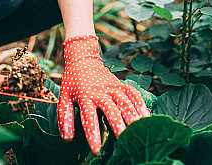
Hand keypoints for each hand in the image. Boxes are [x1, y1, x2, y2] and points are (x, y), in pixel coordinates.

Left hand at [57, 34, 149, 153]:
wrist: (83, 60)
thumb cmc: (72, 83)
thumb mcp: (64, 98)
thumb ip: (65, 118)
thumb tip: (67, 139)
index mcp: (85, 96)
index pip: (89, 117)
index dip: (93, 134)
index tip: (96, 150)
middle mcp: (100, 91)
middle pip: (111, 109)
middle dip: (118, 125)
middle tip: (124, 140)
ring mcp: (113, 87)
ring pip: (125, 101)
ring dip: (133, 116)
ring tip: (139, 131)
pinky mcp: (121, 84)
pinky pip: (133, 93)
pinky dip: (141, 104)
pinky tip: (147, 117)